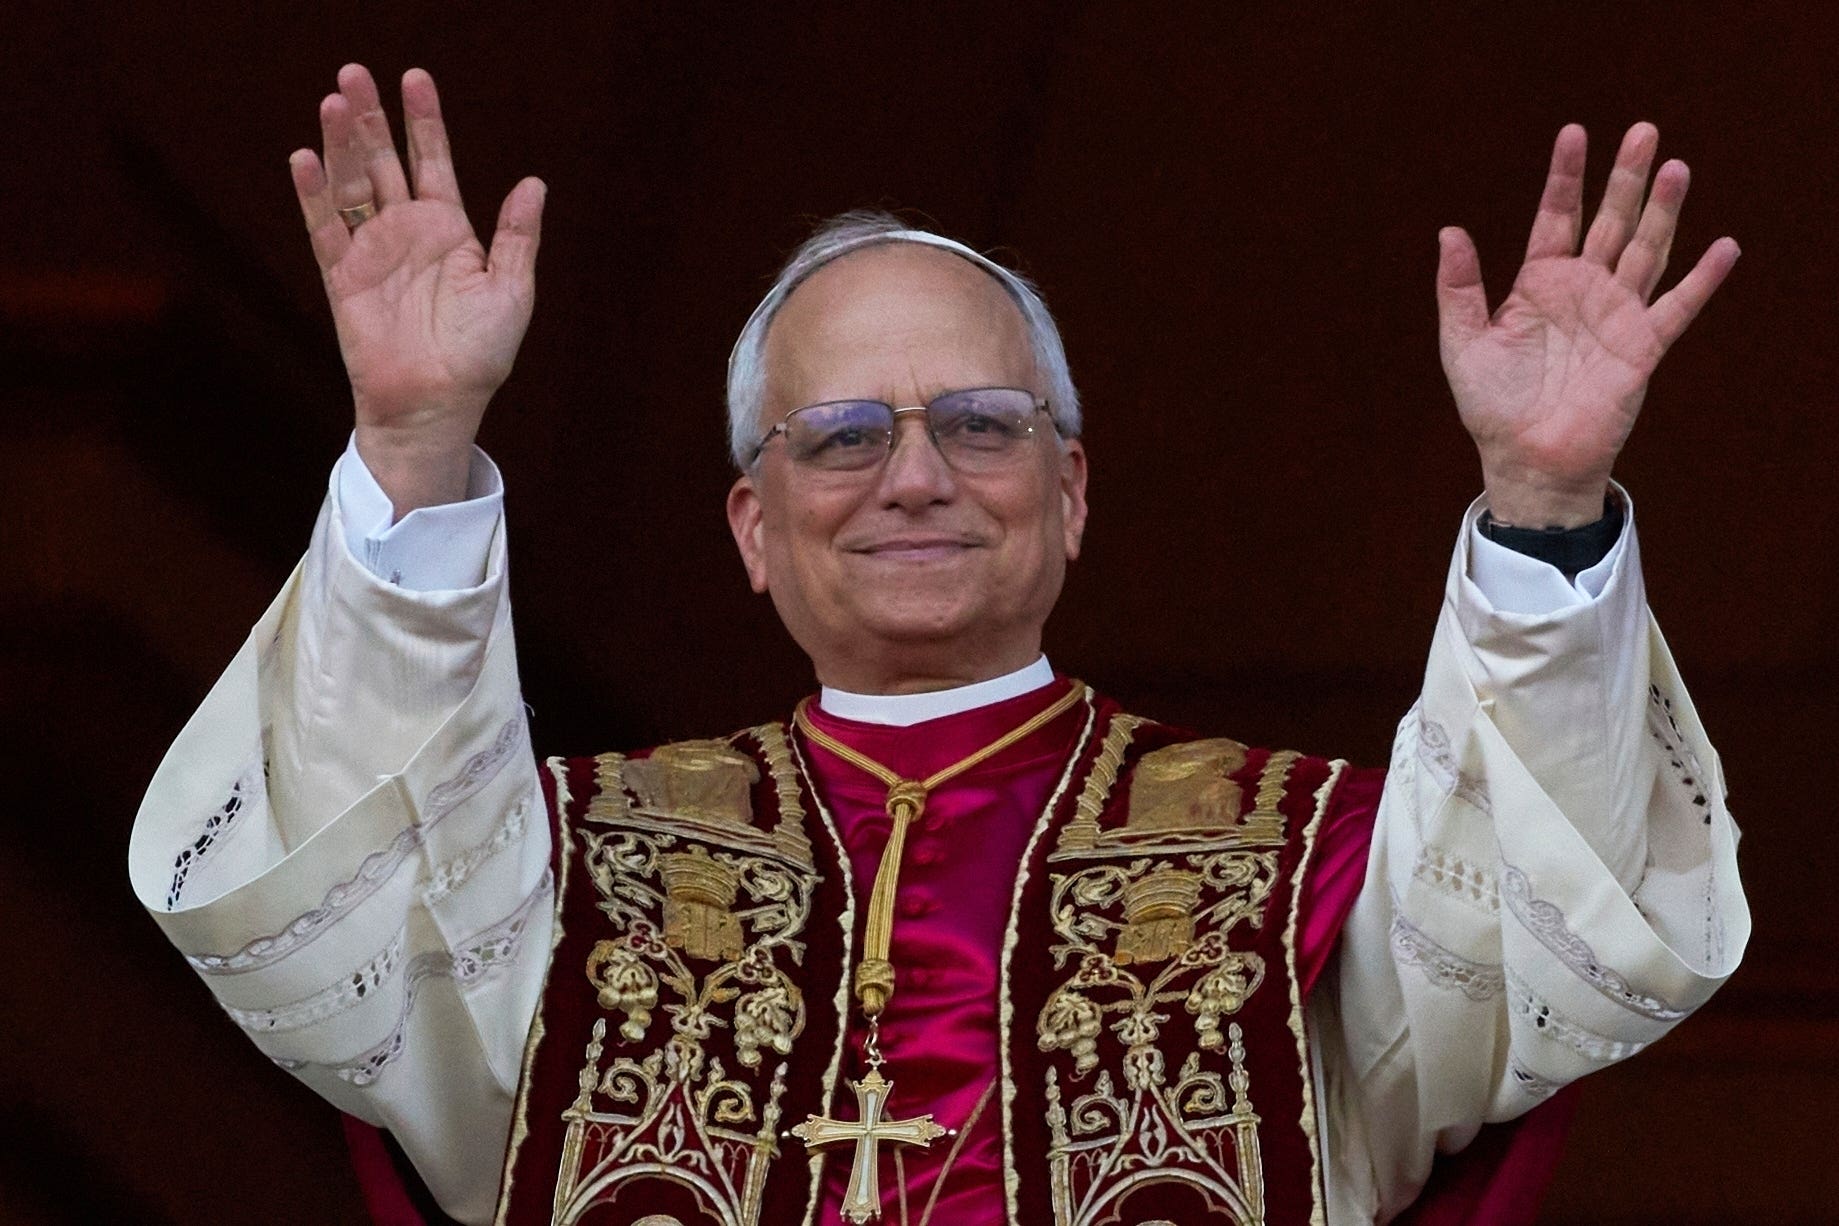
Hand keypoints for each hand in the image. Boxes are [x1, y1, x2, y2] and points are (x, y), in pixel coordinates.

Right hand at [290, 64, 545, 514]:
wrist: (438, 406)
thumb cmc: (480, 356)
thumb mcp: (511, 292)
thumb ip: (516, 237)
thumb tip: (533, 182)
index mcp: (449, 230)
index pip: (433, 161)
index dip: (424, 121)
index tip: (415, 78)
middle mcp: (406, 232)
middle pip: (382, 160)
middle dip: (371, 118)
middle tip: (355, 72)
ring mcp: (371, 252)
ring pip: (349, 184)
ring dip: (340, 143)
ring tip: (334, 100)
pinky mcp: (342, 277)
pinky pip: (324, 228)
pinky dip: (313, 194)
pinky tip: (305, 158)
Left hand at [1436, 123, 1738, 526]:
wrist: (1527, 458)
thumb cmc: (1492, 405)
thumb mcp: (1464, 342)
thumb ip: (1459, 287)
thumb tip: (1450, 230)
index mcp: (1539, 283)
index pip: (1556, 217)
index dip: (1566, 177)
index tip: (1574, 133)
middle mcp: (1583, 290)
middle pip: (1610, 221)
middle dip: (1626, 178)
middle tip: (1643, 130)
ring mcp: (1616, 314)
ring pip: (1645, 250)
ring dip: (1663, 211)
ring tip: (1677, 167)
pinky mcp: (1642, 347)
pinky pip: (1678, 307)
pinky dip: (1702, 279)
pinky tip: (1724, 247)